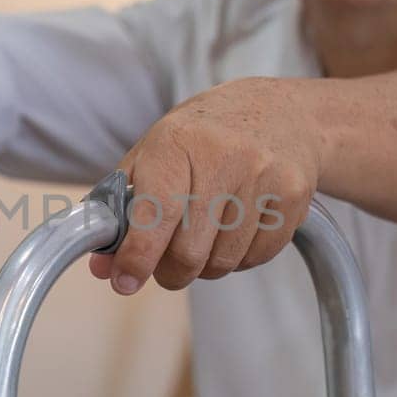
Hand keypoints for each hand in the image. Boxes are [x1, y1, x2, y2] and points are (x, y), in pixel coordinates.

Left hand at [90, 77, 323, 293]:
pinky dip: (239, 259)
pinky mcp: (294, 196)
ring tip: (204, 240)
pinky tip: (235, 232)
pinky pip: (257, 257)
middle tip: (165, 267)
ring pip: (224, 261)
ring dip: (205, 267)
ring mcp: (264, 176)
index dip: (138, 256)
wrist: (280, 114)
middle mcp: (225, 157)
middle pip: (190, 251)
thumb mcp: (154, 154)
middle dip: (170, 272)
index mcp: (177, 143)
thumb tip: (103, 267)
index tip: (125, 281)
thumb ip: (122, 209)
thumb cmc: (204, 138)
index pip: (156, 214)